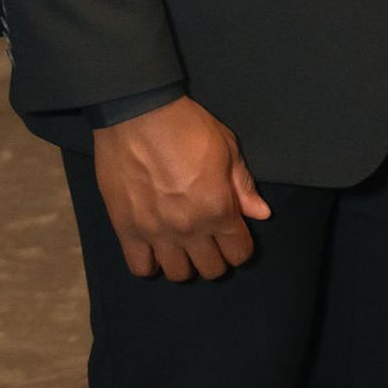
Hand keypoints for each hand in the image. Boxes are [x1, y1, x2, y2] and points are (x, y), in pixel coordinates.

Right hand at [92, 95, 270, 278]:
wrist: (137, 112)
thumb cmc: (186, 125)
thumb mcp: (226, 147)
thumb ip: (243, 186)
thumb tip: (261, 214)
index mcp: (218, 209)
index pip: (238, 253)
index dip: (240, 245)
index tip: (234, 234)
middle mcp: (189, 229)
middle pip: (211, 269)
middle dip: (216, 255)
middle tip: (209, 238)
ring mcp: (156, 233)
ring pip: (178, 274)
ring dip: (184, 261)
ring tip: (181, 243)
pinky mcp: (126, 230)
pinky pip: (140, 267)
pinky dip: (150, 263)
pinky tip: (154, 246)